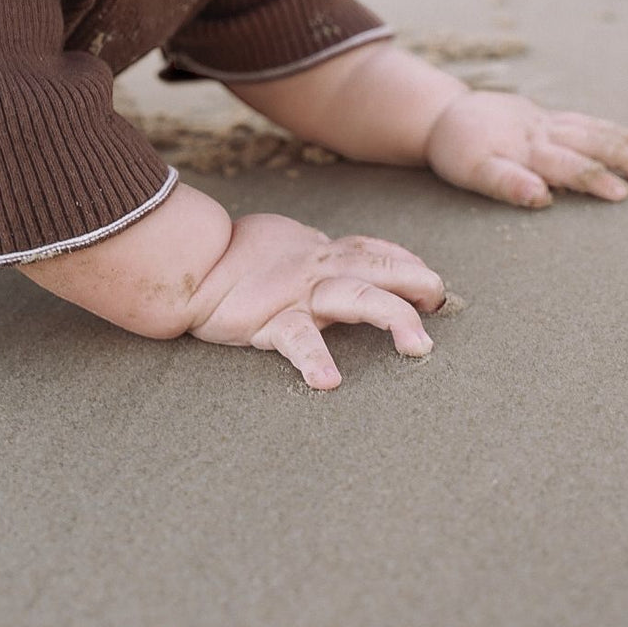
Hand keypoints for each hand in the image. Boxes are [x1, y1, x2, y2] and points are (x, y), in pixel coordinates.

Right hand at [185, 213, 445, 389]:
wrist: (186, 264)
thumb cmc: (235, 257)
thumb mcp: (286, 245)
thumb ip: (318, 255)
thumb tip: (347, 263)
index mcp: (322, 253)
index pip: (376, 251)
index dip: (407, 263)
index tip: (431, 283)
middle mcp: (318, 269)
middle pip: (379, 268)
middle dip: (417, 282)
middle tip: (441, 302)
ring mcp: (297, 294)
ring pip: (354, 297)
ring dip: (391, 316)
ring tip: (417, 346)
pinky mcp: (269, 320)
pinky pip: (297, 340)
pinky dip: (314, 359)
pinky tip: (328, 381)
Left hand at [425, 90, 627, 207]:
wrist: (442, 115)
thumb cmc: (458, 151)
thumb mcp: (473, 172)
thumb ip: (507, 184)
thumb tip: (542, 197)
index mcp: (527, 149)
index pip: (568, 167)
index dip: (595, 180)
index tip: (621, 194)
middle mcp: (541, 133)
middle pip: (588, 145)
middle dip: (622, 160)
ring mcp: (545, 122)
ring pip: (590, 129)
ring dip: (622, 141)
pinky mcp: (544, 115)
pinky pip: (583, 121)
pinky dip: (609, 128)